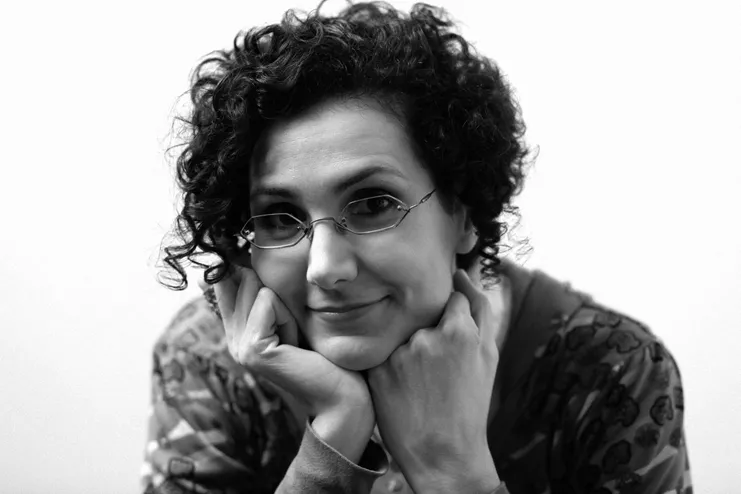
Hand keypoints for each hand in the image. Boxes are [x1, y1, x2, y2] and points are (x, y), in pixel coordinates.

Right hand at [205, 265, 374, 459]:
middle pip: (244, 278)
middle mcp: (234, 338)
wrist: (342, 397)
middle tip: (294, 331)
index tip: (262, 270)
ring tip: (297, 338)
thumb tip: (245, 261)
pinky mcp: (253, 349)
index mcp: (239, 331)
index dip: (241, 267)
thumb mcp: (294, 318)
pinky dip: (289, 317)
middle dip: (278, 295)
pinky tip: (296, 344)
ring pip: (258, 288)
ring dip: (287, 308)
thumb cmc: (326, 356)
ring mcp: (239, 346)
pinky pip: (268, 301)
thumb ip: (268, 295)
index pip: (224, 279)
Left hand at [367, 269, 502, 491]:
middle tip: (435, 369)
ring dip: (407, 347)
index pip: (450, 299)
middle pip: (422, 315)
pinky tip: (401, 386)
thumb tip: (462, 272)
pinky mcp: (377, 370)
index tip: (450, 338)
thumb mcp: (487, 355)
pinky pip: (383, 351)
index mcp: (458, 331)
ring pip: (401, 332)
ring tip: (418, 381)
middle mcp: (425, 337)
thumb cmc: (470, 403)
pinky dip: (390, 362)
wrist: (443, 454)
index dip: (451, 319)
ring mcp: (398, 354)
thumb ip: (479, 308)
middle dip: (428, 332)